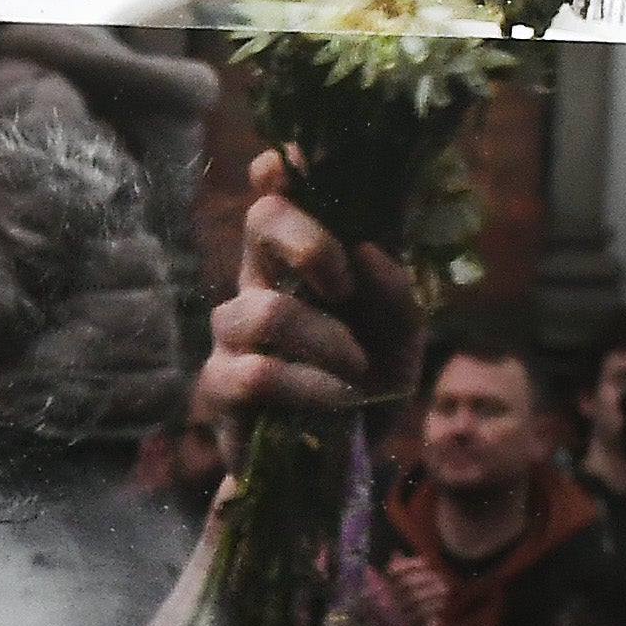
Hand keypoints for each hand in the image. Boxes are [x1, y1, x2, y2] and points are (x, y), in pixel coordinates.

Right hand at [198, 150, 421, 434]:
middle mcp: (258, 283)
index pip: (277, 195)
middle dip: (311, 241)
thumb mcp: (403, 343)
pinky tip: (339, 401)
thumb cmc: (364, 387)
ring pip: (267, 311)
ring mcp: (233, 335)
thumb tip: (370, 254)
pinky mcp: (221, 387)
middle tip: (344, 283)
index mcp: (298, 262)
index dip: (281, 168)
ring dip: (325, 340)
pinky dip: (310, 386)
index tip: (295, 159)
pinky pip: (259, 373)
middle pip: (261, 221)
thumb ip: (398, 298)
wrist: (335, 467)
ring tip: (356, 369)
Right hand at [381, 554, 453, 625]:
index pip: (393, 570)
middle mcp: (380, 599)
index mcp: (376, 588)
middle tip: (442, 579)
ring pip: (414, 597)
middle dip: (427, 578)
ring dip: (433, 591)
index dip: (411, 564)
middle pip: (406, 583)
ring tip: (445, 589)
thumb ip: (393, 573)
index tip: (427, 561)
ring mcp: (390, 614)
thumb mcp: (390, 592)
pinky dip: (432, 606)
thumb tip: (397, 553)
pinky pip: (419, 613)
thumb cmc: (391, 616)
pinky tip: (441, 604)